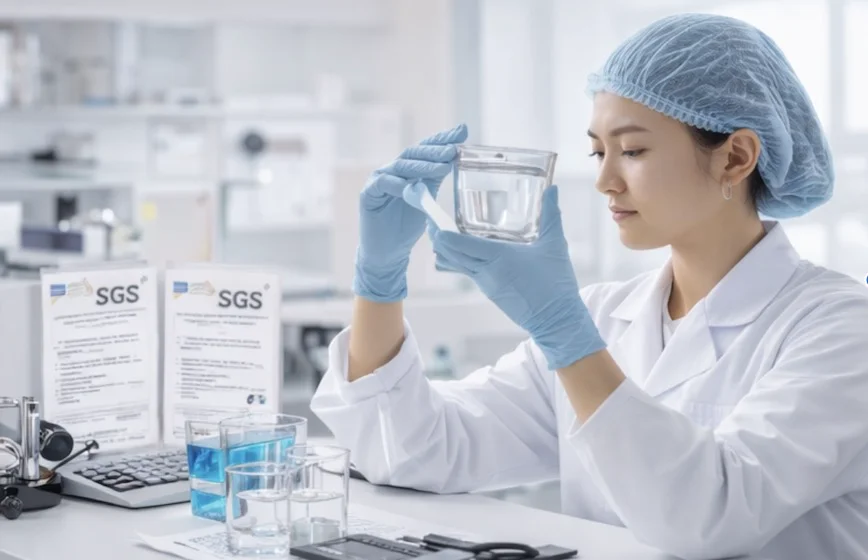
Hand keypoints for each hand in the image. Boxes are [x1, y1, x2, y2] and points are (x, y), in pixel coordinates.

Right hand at [353, 124, 467, 301]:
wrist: (388, 252)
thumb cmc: (406, 226)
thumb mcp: (426, 200)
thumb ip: (434, 181)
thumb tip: (454, 160)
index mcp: (408, 169)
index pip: (426, 149)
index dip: (443, 139)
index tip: (462, 131)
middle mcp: (393, 170)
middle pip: (414, 153)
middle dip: (436, 150)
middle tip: (454, 149)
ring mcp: (379, 180)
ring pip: (401, 166)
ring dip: (423, 166)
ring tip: (443, 167)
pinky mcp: (368, 194)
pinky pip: (383, 184)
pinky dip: (398, 184)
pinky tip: (411, 186)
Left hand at [422, 185, 605, 368]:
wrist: (556, 320)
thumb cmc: (556, 284)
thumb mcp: (554, 245)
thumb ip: (551, 214)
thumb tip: (553, 188)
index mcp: (499, 257)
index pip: (459, 244)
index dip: (442, 232)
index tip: (433, 220)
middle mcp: (486, 271)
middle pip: (450, 253)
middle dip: (438, 238)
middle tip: (431, 222)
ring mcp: (485, 283)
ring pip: (455, 265)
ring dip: (446, 251)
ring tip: (440, 236)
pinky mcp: (489, 291)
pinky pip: (467, 273)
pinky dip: (459, 261)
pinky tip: (462, 252)